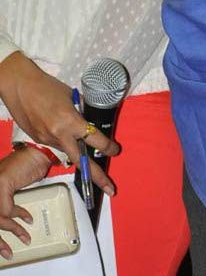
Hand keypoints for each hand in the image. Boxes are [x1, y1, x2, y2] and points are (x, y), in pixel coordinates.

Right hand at [0, 52, 118, 193]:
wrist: (20, 87)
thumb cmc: (48, 87)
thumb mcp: (71, 98)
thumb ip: (81, 112)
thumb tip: (89, 122)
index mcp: (70, 121)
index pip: (95, 139)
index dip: (108, 146)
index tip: (115, 150)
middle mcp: (59, 135)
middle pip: (81, 161)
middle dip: (97, 176)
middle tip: (110, 189)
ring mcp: (47, 140)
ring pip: (68, 152)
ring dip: (77, 154)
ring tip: (85, 156)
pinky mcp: (38, 141)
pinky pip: (55, 146)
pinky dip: (62, 142)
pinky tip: (60, 130)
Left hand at [0, 146, 50, 259]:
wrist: (39, 150)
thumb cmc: (29, 165)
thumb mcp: (14, 186)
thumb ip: (8, 201)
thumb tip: (9, 221)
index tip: (4, 244)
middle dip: (0, 241)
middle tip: (7, 252)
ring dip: (12, 231)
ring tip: (24, 238)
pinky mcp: (1, 185)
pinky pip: (7, 210)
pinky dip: (19, 217)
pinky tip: (28, 219)